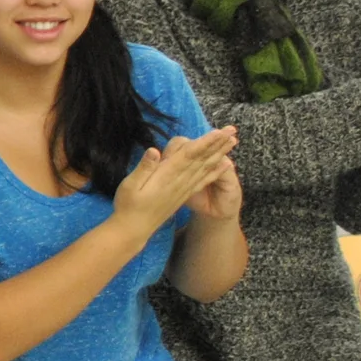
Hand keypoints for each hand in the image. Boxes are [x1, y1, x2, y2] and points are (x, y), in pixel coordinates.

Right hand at [111, 127, 239, 232]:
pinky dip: (215, 171)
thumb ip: (144, 168)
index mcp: (167, 176)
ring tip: (232, 141)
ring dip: (219, 153)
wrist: (134, 230)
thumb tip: (154, 150)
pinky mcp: (184, 194)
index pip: (189, 155)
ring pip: (205, 167)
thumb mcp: (130, 186)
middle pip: (202, 158)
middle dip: (217, 144)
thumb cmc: (128, 206)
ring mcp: (184, 188)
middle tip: (233, 130)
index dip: (204, 143)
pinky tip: (224, 164)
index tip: (219, 132)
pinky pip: (203, 179)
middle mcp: (180, 181)